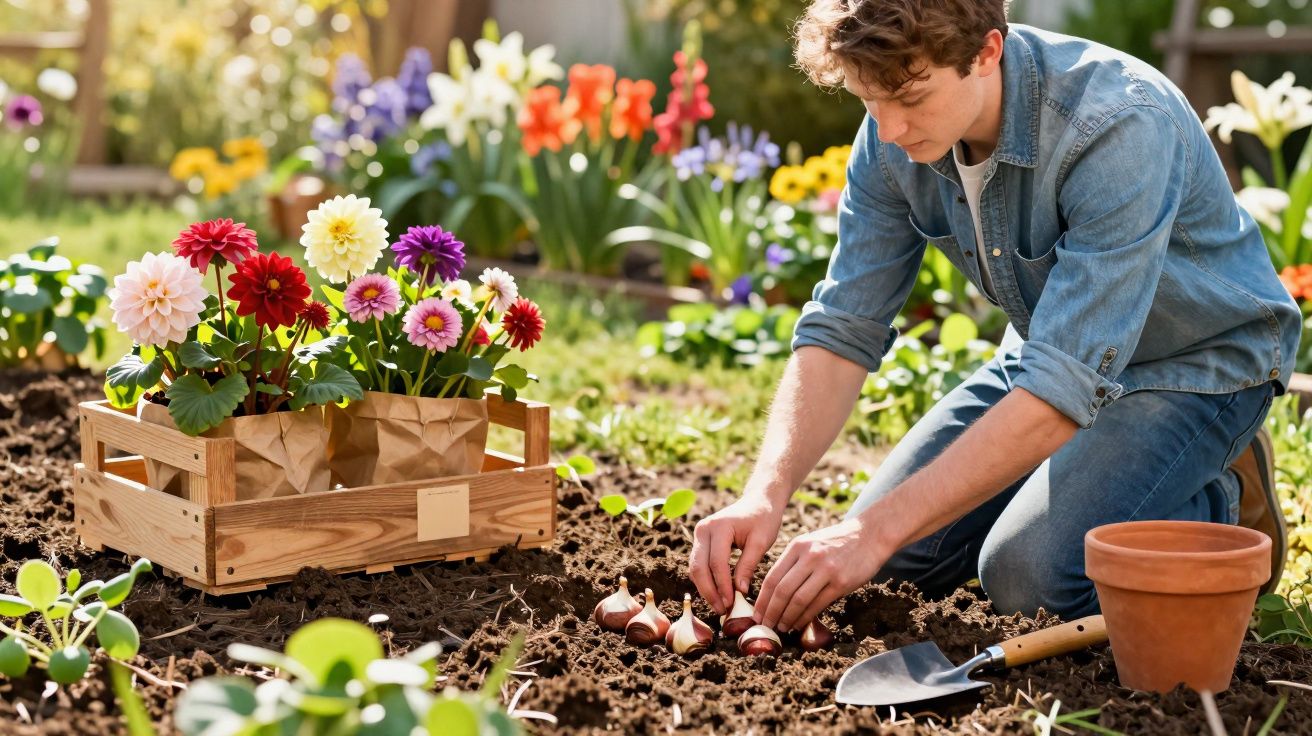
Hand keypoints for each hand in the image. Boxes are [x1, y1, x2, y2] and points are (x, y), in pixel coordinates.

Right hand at [689, 495, 784, 614]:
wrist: (758, 501)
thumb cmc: (764, 519)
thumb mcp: (761, 541)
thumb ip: (748, 565)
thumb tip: (740, 592)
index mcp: (719, 526)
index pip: (716, 563)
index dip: (722, 586)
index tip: (731, 604)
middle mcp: (703, 529)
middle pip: (698, 567)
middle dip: (709, 592)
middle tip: (722, 610)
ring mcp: (699, 534)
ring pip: (695, 568)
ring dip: (706, 589)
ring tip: (721, 606)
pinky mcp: (701, 540)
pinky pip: (699, 564)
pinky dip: (707, 581)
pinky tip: (718, 594)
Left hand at [754, 516, 887, 632]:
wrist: (869, 535)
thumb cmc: (836, 543)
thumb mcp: (810, 543)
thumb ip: (793, 563)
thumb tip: (775, 593)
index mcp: (797, 546)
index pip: (772, 577)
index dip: (762, 600)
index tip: (756, 614)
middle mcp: (809, 557)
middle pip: (782, 590)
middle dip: (771, 612)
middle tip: (765, 625)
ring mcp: (825, 569)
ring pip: (798, 600)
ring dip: (787, 618)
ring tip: (781, 628)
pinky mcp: (841, 582)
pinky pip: (817, 604)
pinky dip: (805, 617)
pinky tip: (799, 624)